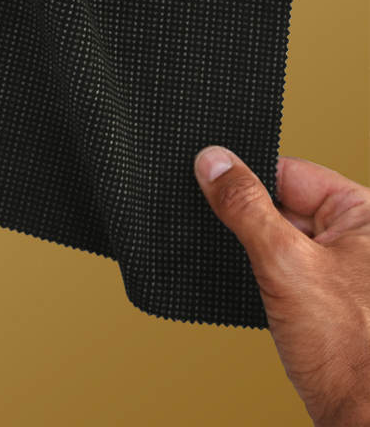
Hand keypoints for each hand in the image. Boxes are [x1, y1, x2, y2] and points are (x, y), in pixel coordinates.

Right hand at [194, 145, 369, 426]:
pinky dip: (261, 273)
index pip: (291, 172)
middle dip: (249, 218)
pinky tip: (249, 288)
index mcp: (365, 213)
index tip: (207, 175)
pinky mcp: (328, 297)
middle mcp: (359, 236)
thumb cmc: (349, 352)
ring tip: (246, 269)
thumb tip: (212, 161)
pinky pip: (283, 266)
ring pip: (279, 236)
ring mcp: (344, 268)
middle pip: (283, 202)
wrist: (362, 421)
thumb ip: (245, 207)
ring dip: (253, 248)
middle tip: (220, 229)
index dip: (248, 176)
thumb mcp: (284, 263)